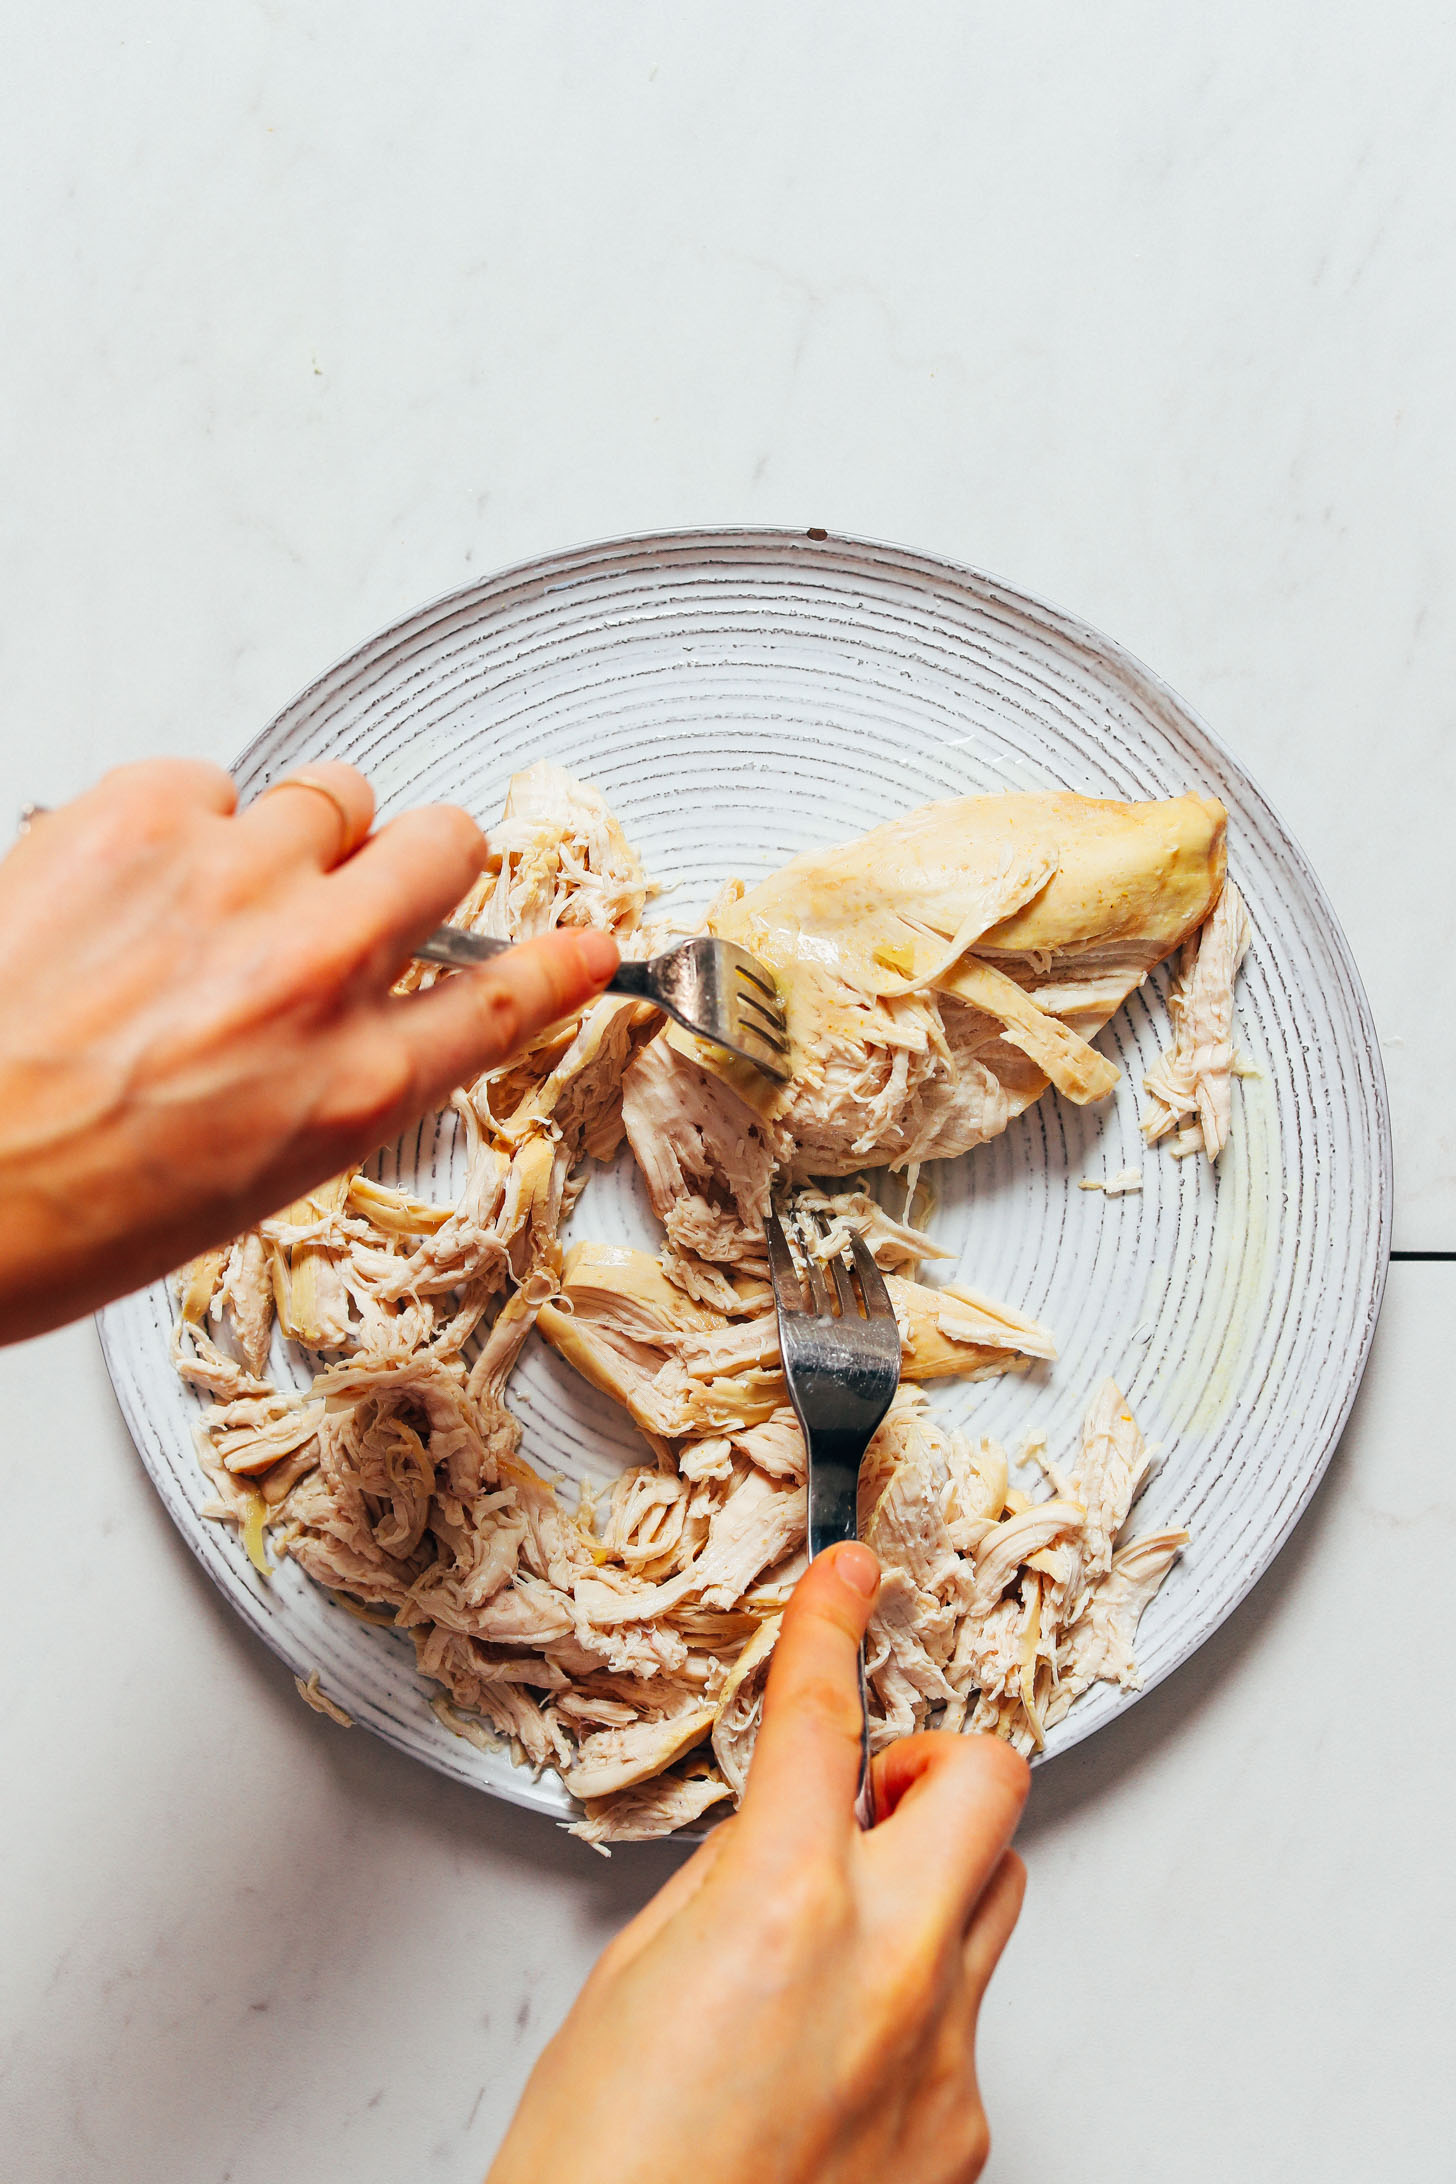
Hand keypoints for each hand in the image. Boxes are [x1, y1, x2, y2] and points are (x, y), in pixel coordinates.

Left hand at [0, 759, 618, 1340]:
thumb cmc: (54, 1208)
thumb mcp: (242, 1182)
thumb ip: (328, 1086)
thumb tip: (359, 1023)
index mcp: (349, 1089)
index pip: (502, 1003)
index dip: (558, 966)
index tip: (587, 945)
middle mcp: (312, 973)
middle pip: (447, 849)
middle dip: (424, 862)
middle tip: (368, 886)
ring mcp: (232, 881)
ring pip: (338, 792)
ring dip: (302, 834)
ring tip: (221, 890)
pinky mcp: (138, 814)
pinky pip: (210, 779)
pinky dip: (185, 820)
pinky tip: (131, 883)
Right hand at [488, 1543, 1028, 2183]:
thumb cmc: (600, 2170)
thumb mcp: (633, 1979)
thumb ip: (727, 1884)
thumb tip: (776, 1839)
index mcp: (785, 1905)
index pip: (825, 1713)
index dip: (834, 1619)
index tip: (851, 1579)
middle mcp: (891, 1968)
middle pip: (989, 1783)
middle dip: (934, 1758)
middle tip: (870, 1790)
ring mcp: (943, 2058)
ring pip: (994, 1897)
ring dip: (932, 1874)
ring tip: (842, 1927)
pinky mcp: (961, 2135)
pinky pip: (966, 2020)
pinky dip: (913, 2003)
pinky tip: (831, 2054)